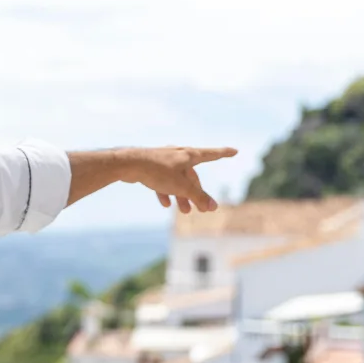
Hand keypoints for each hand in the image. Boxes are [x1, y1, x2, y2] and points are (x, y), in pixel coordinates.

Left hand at [119, 146, 237, 213]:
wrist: (128, 165)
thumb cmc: (157, 171)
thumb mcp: (181, 187)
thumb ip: (198, 197)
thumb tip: (213, 208)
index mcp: (189, 155)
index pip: (211, 154)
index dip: (224, 153)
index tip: (235, 151)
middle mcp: (178, 155)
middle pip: (192, 176)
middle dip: (196, 193)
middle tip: (201, 210)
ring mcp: (164, 160)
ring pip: (177, 180)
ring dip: (182, 195)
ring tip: (184, 211)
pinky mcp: (151, 167)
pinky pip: (162, 180)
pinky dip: (166, 191)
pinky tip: (165, 204)